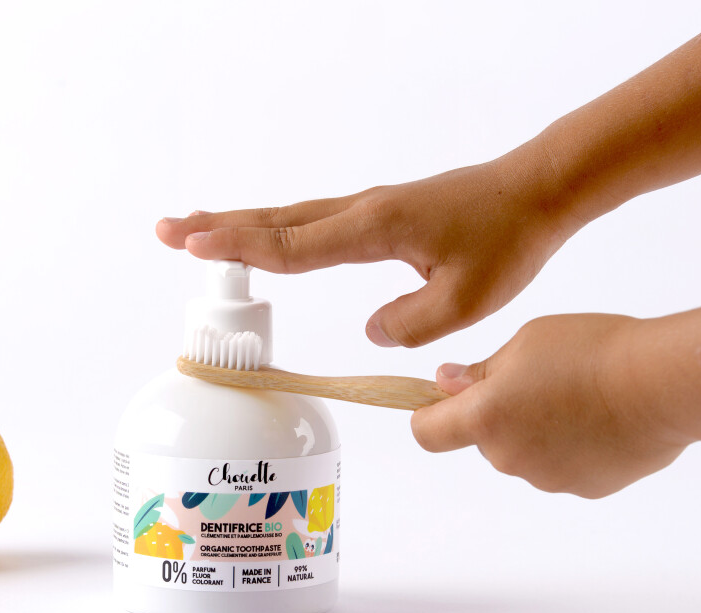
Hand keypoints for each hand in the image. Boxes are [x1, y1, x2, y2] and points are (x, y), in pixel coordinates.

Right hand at [157, 148, 583, 346]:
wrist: (534, 191)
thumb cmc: (506, 240)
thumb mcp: (464, 300)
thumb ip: (409, 324)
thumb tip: (372, 333)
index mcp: (373, 229)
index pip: (293, 245)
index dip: (240, 249)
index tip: (192, 245)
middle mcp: (360, 212)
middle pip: (274, 222)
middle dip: (217, 228)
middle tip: (165, 230)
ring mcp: (365, 209)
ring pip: (288, 218)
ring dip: (238, 224)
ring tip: (194, 231)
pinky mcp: (375, 214)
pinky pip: (310, 222)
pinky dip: (273, 228)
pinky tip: (264, 236)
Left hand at [410, 313, 688, 498]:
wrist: (663, 384)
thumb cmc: (593, 351)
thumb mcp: (525, 342)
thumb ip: (480, 371)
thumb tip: (446, 384)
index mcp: (484, 417)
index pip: (427, 432)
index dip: (427, 415)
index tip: (440, 399)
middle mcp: (508, 456)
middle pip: (481, 439)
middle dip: (494, 413)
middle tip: (532, 380)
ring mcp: (547, 478)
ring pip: (522, 451)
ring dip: (532, 429)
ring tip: (573, 395)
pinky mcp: (585, 488)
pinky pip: (560, 464)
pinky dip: (568, 445)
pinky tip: (597, 418)